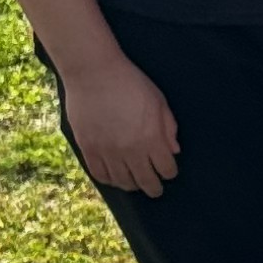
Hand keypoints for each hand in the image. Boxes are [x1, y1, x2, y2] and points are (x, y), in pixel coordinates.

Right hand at [60, 56, 180, 195]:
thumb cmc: (130, 82)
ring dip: (132, 185)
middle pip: (146, 181)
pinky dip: (109, 180)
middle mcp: (130, 150)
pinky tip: (115, 178)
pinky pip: (100, 174)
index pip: (166, 169)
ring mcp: (107, 151)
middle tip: (155, 190)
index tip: (168, 171)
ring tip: (135, 184)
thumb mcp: (158, 101)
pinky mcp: (88, 148)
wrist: (94, 72)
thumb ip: (168, 127)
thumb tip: (174, 151)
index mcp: (151, 138)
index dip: (169, 173)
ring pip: (122, 182)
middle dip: (154, 188)